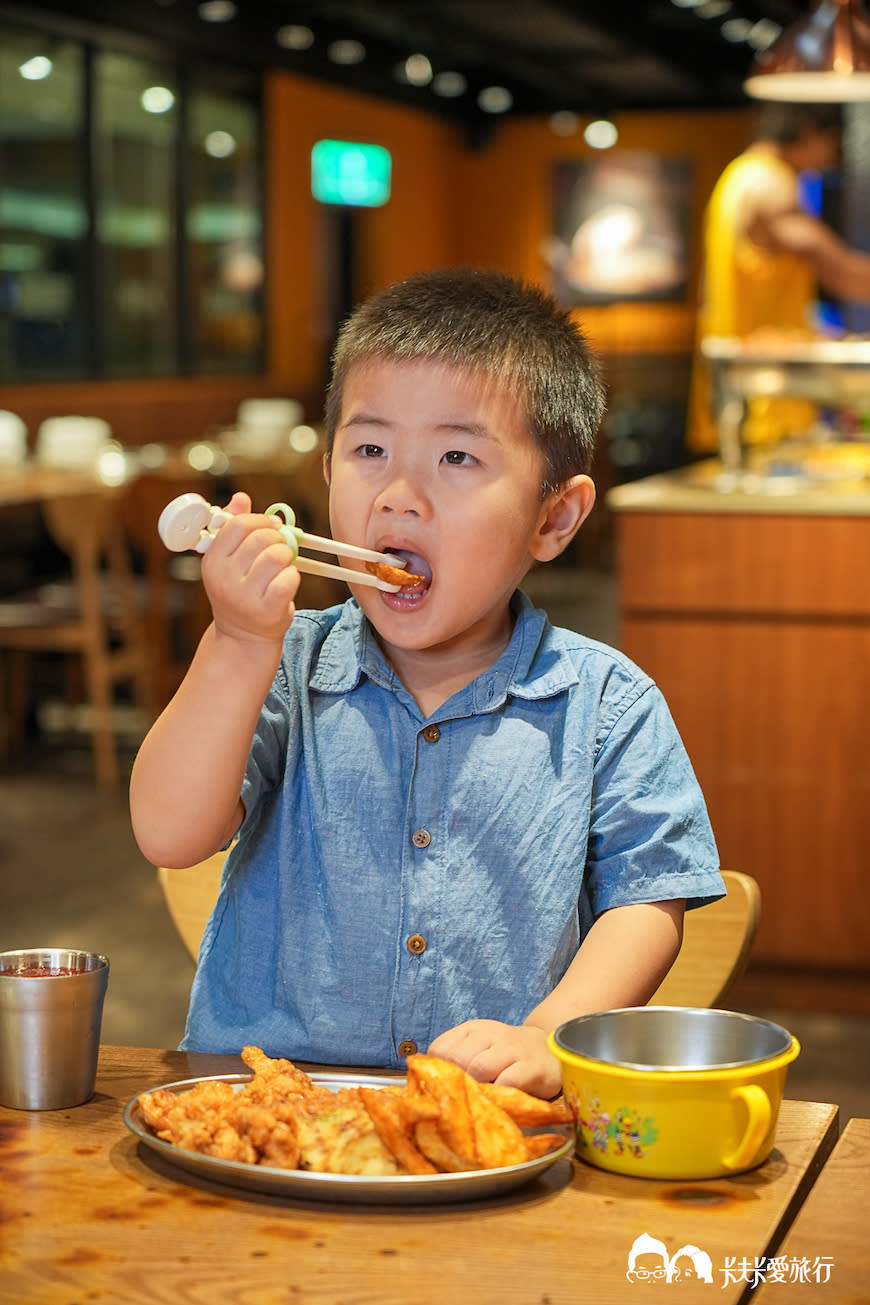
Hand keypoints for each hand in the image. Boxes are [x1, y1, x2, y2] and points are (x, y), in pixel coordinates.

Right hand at [201, 493, 300, 645]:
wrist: (242, 636)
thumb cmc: (238, 591)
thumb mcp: (228, 561)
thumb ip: (234, 527)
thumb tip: (241, 497)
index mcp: (212, 561)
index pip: (237, 525)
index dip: (260, 520)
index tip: (272, 525)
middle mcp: (225, 578)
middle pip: (260, 538)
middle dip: (277, 538)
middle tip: (280, 547)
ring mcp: (245, 596)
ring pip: (277, 556)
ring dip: (287, 556)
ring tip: (283, 564)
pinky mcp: (267, 610)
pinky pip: (289, 579)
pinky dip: (293, 576)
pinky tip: (286, 582)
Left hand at [427, 1019, 561, 1099]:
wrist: (550, 1049)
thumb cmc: (508, 1054)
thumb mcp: (481, 1047)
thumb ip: (458, 1059)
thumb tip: (430, 1084)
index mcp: (473, 1029)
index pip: (440, 1048)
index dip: (438, 1071)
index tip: (442, 1087)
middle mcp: (490, 1035)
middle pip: (457, 1059)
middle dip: (455, 1081)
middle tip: (461, 1097)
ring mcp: (511, 1050)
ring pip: (478, 1068)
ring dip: (476, 1088)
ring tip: (481, 1099)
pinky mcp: (530, 1068)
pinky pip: (506, 1083)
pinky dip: (498, 1095)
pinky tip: (500, 1100)